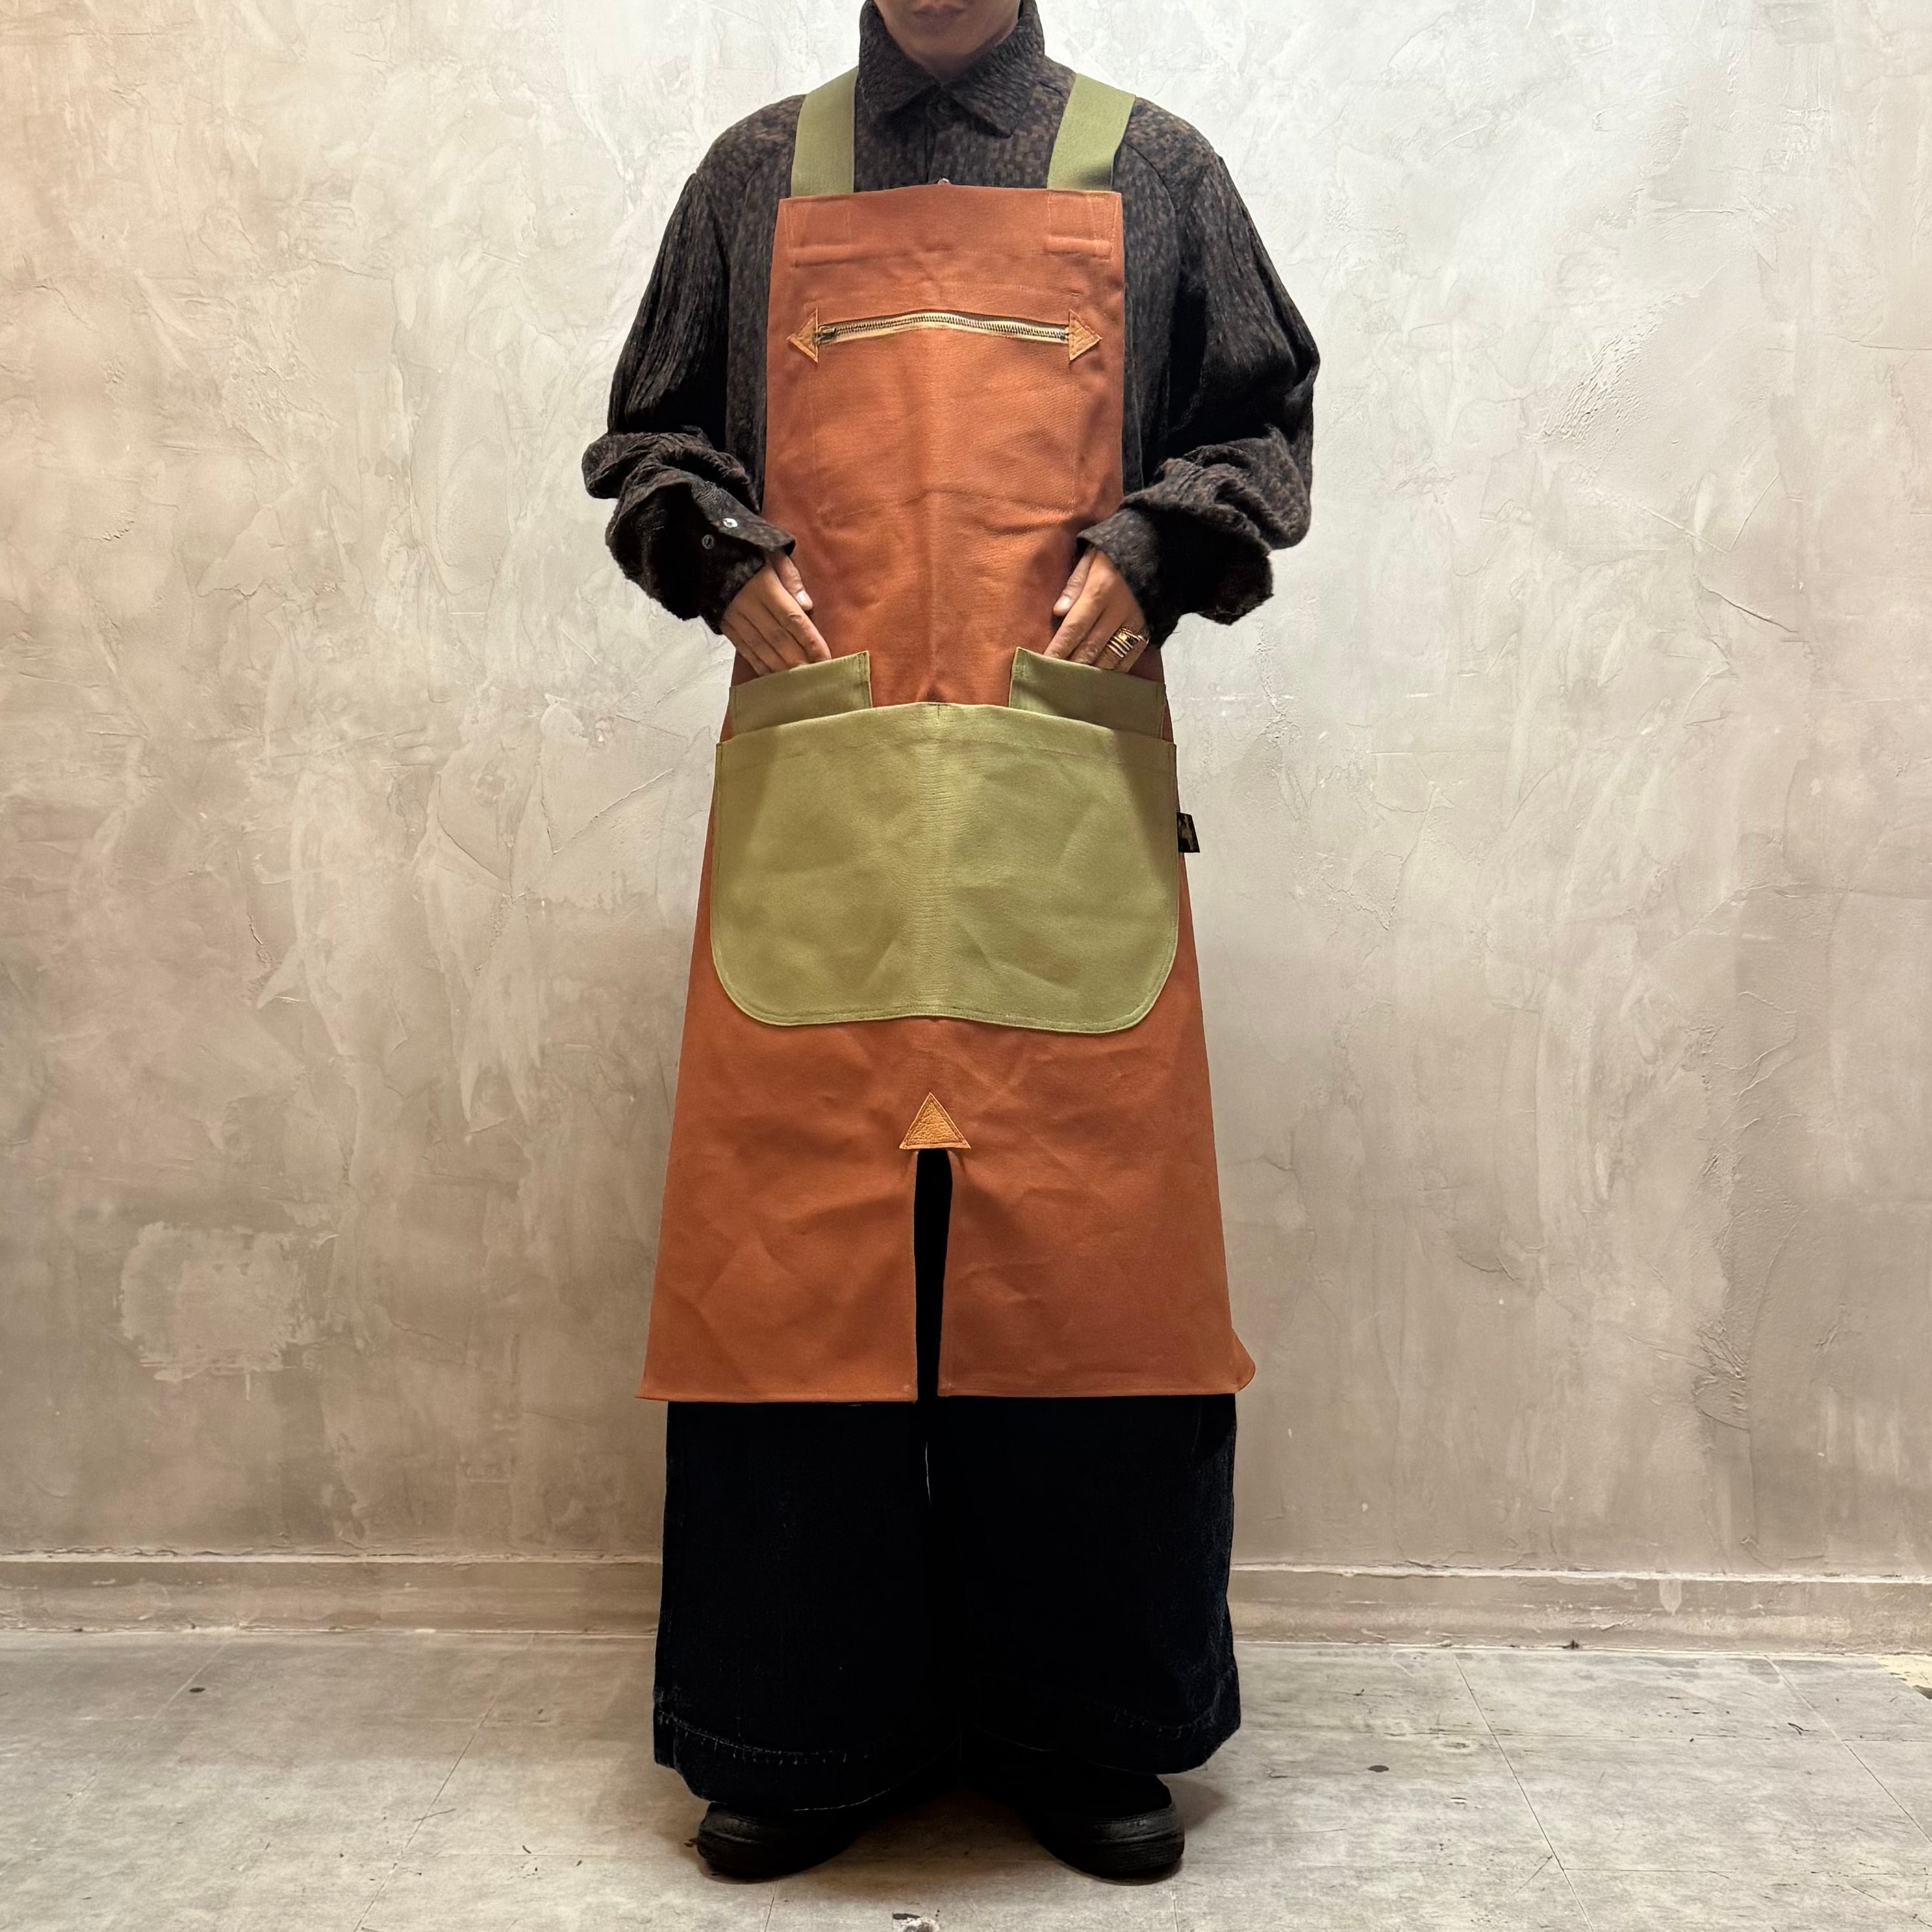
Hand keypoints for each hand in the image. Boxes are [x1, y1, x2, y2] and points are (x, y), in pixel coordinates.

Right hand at [721, 553, 830, 674]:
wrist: (707, 551)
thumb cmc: (750, 551)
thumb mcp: (774, 552)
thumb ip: (791, 577)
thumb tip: (807, 606)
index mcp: (765, 585)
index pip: (792, 618)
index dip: (809, 640)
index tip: (825, 658)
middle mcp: (749, 604)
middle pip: (777, 638)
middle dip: (797, 660)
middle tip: (815, 678)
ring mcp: (734, 616)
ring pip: (760, 647)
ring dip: (779, 667)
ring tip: (797, 682)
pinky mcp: (725, 624)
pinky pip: (743, 648)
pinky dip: (758, 664)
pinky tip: (772, 675)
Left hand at [1046, 548, 1148, 671]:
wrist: (1161, 550)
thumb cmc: (1117, 553)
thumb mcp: (1091, 557)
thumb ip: (1074, 584)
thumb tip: (1058, 611)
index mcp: (1100, 590)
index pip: (1074, 626)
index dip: (1059, 647)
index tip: (1045, 663)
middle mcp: (1118, 610)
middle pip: (1091, 646)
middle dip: (1072, 664)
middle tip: (1056, 680)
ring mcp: (1136, 622)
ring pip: (1110, 655)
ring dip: (1091, 671)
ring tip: (1075, 683)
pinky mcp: (1149, 629)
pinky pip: (1130, 655)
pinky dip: (1114, 669)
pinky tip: (1102, 678)